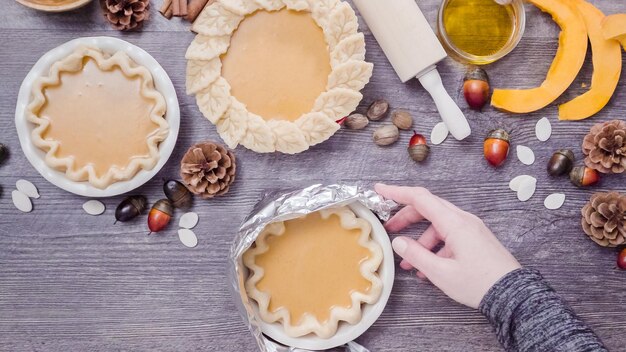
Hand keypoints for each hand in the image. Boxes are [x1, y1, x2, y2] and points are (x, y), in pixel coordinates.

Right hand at [375, 184, 520, 308]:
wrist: (513, 295)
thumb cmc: (478, 283)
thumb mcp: (441, 273)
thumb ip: (416, 255)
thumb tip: (398, 242)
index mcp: (454, 223)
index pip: (420, 198)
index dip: (397, 192)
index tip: (379, 189)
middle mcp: (463, 220)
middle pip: (428, 209)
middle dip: (406, 218)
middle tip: (389, 229)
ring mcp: (471, 229)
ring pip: (438, 224)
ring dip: (420, 238)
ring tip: (409, 262)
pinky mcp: (475, 239)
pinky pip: (449, 235)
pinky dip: (434, 246)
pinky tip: (428, 268)